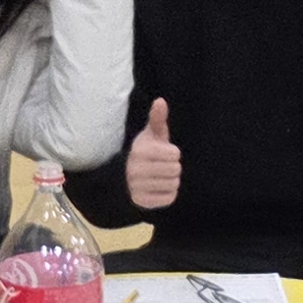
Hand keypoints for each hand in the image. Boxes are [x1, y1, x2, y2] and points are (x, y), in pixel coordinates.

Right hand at [124, 98, 181, 212]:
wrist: (127, 176)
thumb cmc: (146, 152)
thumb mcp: (151, 135)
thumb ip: (157, 118)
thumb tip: (161, 100)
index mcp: (140, 151)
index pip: (175, 154)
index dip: (173, 153)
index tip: (164, 153)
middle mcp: (136, 169)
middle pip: (175, 170)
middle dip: (173, 167)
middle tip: (162, 166)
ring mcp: (137, 187)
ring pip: (173, 184)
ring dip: (171, 180)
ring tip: (161, 176)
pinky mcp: (142, 201)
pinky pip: (169, 198)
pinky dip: (168, 193)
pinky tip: (159, 187)